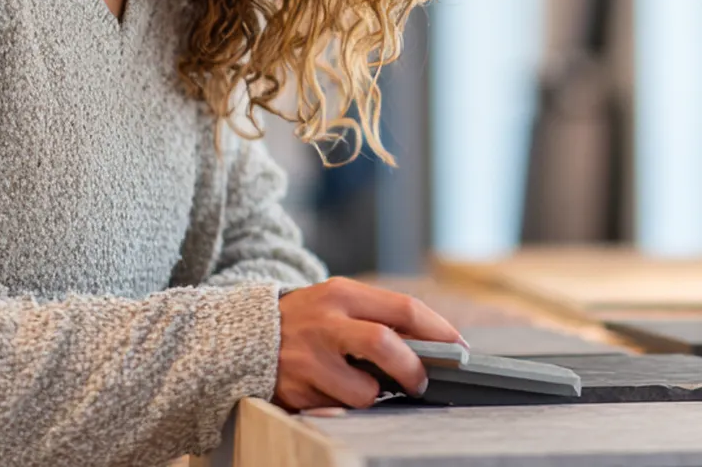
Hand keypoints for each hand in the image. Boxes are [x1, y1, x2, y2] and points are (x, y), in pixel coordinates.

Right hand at [273, 277, 461, 410]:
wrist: (242, 334)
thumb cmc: (308, 320)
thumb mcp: (338, 303)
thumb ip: (377, 318)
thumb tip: (431, 348)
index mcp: (343, 293)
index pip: (404, 308)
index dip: (439, 332)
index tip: (459, 350)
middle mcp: (326, 322)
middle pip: (384, 345)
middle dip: (412, 369)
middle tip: (420, 382)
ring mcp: (308, 358)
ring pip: (363, 391)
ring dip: (372, 395)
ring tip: (359, 385)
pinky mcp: (295, 390)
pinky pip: (337, 408)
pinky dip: (343, 405)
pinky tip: (329, 390)